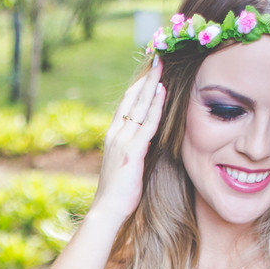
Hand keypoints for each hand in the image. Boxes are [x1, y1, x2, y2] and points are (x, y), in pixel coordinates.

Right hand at [90, 59, 166, 222]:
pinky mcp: (132, 151)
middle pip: (132, 99)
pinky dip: (155, 106)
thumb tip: (146, 142)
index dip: (138, 87)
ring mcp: (123, 141)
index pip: (126, 104)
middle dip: (145, 78)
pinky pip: (147, 123)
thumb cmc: (118, 193)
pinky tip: (162, 91)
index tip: (150, 71)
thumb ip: (134, 149)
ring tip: (162, 66)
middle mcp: (115, 134)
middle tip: (158, 58)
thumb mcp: (125, 165)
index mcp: (113, 136)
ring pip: (139, 106)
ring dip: (151, 84)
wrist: (107, 210)